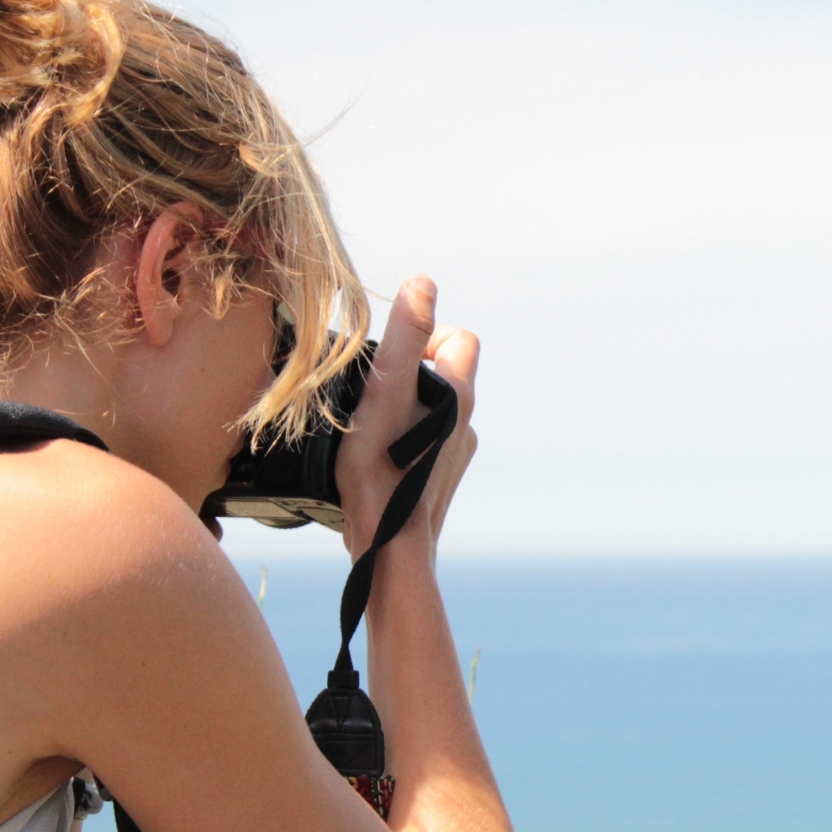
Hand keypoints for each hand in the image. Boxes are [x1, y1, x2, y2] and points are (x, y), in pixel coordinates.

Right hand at [334, 276, 479, 561]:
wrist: (389, 548)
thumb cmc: (381, 469)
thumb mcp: (386, 392)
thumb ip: (405, 338)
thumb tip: (424, 283)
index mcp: (458, 396)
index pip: (459, 340)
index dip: (425, 336)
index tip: (390, 359)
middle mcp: (465, 425)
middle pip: (440, 377)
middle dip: (407, 375)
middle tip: (369, 395)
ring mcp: (454, 457)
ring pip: (429, 413)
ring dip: (401, 412)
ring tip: (366, 429)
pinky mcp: (438, 484)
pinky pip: (421, 447)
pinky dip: (401, 444)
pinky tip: (373, 460)